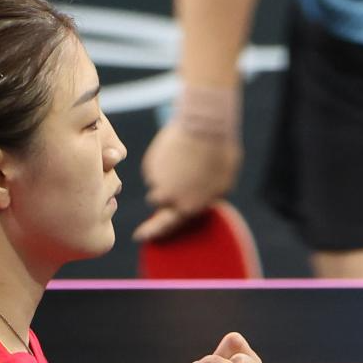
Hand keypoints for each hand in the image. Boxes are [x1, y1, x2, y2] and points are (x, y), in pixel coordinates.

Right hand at [134, 122, 241, 241]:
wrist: (204, 127)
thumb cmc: (220, 155)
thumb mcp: (223, 184)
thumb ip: (207, 199)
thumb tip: (198, 203)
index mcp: (188, 207)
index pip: (166, 226)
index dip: (152, 231)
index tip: (140, 236)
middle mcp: (168, 198)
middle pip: (158, 202)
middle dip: (165, 193)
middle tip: (177, 176)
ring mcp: (156, 180)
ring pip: (155, 184)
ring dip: (164, 177)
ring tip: (183, 160)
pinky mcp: (150, 163)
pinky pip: (153, 168)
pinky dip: (162, 162)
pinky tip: (177, 150)